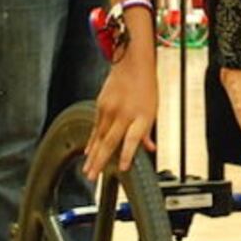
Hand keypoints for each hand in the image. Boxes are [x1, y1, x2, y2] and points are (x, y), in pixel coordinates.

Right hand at [83, 56, 158, 177]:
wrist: (132, 63)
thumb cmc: (145, 87)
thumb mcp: (152, 109)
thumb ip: (147, 131)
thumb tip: (149, 149)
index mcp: (142, 116)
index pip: (133, 139)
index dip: (127, 154)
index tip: (122, 168)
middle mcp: (124, 114)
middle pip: (111, 141)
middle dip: (101, 161)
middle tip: (93, 177)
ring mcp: (110, 109)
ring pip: (99, 137)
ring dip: (93, 155)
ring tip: (88, 171)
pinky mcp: (101, 105)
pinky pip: (96, 127)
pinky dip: (92, 141)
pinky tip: (88, 152)